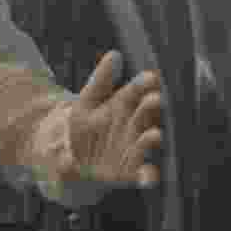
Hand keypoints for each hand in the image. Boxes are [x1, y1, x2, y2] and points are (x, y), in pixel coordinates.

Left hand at [68, 51, 162, 187]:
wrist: (74, 159)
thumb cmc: (85, 126)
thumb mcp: (87, 102)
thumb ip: (101, 80)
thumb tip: (115, 54)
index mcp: (126, 105)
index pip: (136, 91)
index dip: (143, 84)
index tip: (150, 77)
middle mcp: (136, 125)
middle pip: (145, 115)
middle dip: (151, 109)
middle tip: (154, 100)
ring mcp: (136, 148)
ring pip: (146, 144)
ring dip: (151, 141)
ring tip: (155, 134)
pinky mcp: (132, 172)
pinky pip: (144, 175)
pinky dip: (148, 176)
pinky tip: (149, 176)